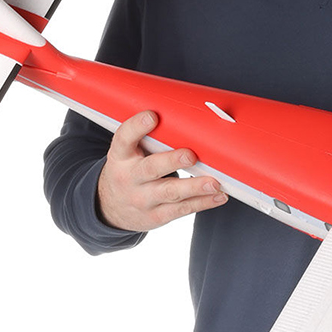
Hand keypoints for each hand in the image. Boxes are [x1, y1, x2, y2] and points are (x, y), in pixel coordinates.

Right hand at [95, 110, 227, 231]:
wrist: (112, 209)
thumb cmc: (130, 171)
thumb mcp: (128, 154)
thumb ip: (150, 140)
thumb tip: (188, 121)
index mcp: (121, 156)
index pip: (124, 138)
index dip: (136, 127)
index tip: (152, 116)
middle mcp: (129, 177)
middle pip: (151, 168)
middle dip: (172, 161)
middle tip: (190, 155)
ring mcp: (143, 199)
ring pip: (170, 192)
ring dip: (195, 187)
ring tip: (214, 182)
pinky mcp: (157, 215)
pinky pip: (182, 209)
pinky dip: (203, 202)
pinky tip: (219, 195)